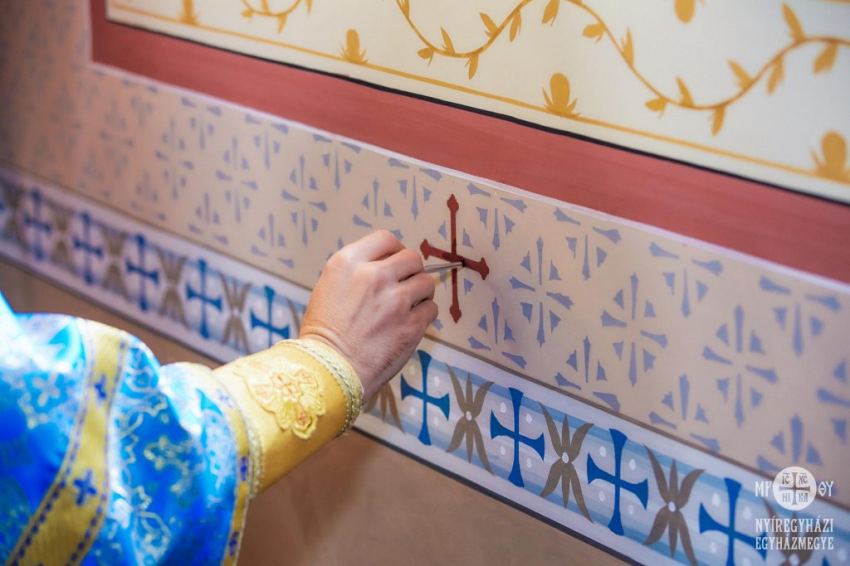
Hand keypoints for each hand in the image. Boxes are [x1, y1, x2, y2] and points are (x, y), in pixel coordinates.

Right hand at [299, 230, 437, 402]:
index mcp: (348, 263)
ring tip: (406, 307)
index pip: (385, 239)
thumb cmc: (324, 335)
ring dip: (420, 293)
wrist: (328, 371)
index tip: (394, 262)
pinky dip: (423, 315)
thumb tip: (385, 266)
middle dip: (410, 272)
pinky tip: (408, 324)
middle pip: (412, 258)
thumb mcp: (328, 288)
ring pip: (426, 282)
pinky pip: (431, 309)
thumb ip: (357, 272)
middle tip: (403, 288)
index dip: (394, 251)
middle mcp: (373, 276)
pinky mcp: (411, 324)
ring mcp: (395, 300)